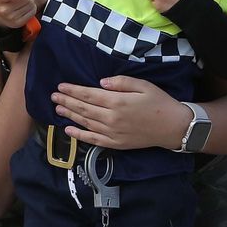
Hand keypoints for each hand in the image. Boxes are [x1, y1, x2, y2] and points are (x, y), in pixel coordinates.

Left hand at [51, 76, 188, 151]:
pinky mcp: (116, 144)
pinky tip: (68, 130)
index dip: (73, 90)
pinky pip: (93, 140)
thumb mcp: (143, 85)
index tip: (60, 86)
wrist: (173, 127)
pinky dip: (79, 135)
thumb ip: (121, 82)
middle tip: (53, 96)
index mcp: (117, 102)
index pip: (88, 94)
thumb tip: (100, 82)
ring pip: (85, 123)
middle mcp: (111, 118)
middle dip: (66, 101)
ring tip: (57, 109)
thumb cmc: (159, 103)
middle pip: (83, 108)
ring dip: (69, 115)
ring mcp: (112, 133)